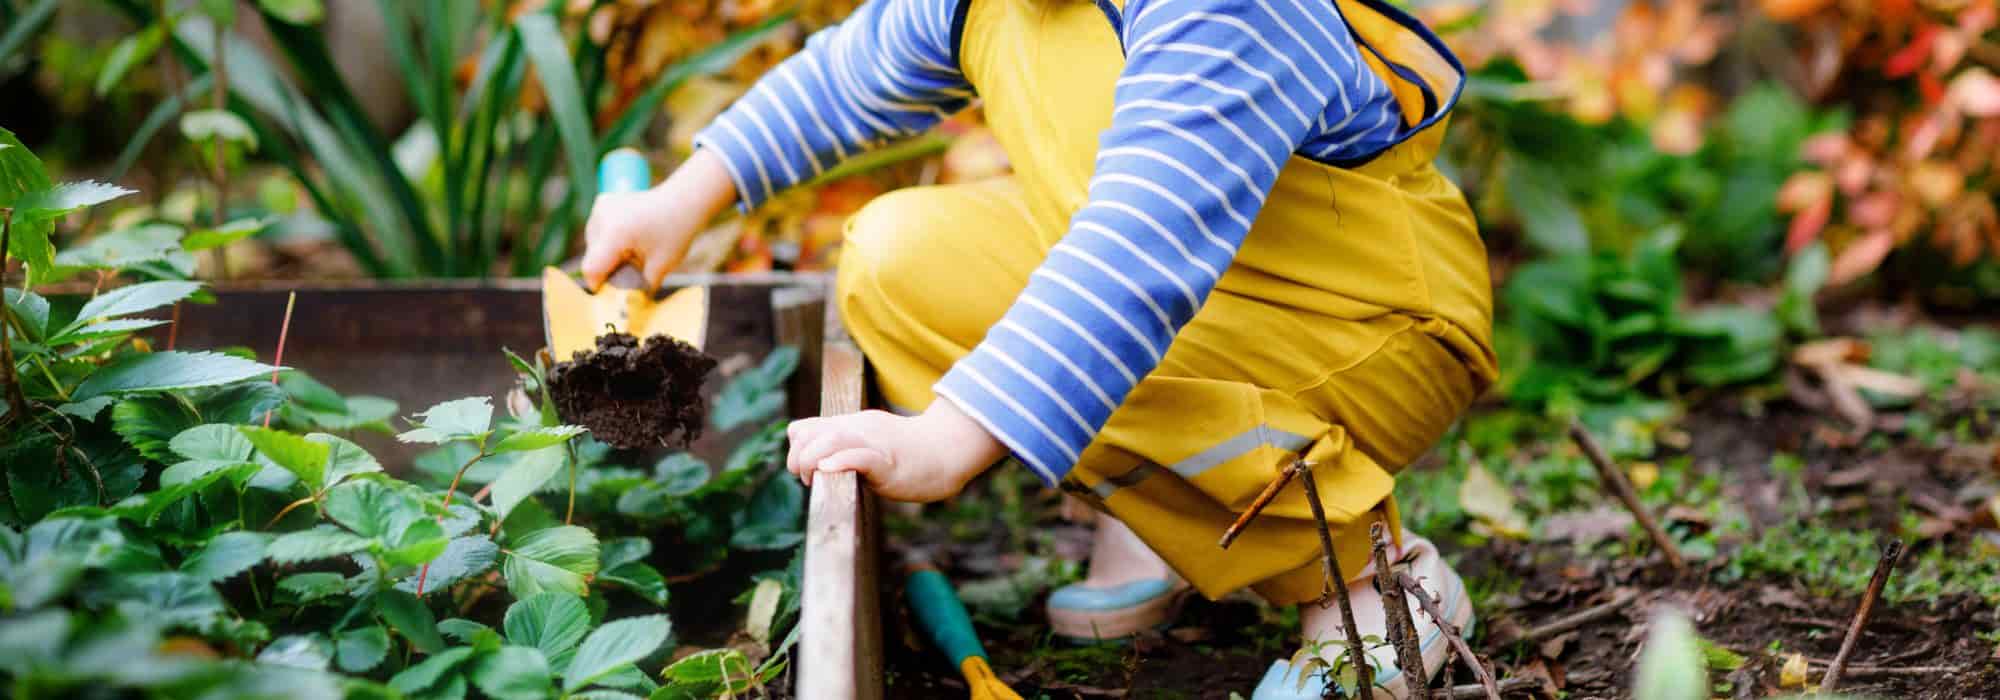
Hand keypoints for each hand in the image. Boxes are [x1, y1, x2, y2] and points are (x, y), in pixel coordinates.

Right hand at [579, 148, 737, 290]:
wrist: (684, 201)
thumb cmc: (676, 233)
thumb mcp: (660, 267)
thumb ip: (640, 290)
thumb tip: (627, 311)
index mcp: (615, 233)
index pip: (592, 270)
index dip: (601, 286)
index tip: (617, 293)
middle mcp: (602, 217)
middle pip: (593, 258)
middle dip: (610, 270)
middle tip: (634, 269)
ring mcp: (600, 208)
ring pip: (593, 246)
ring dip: (609, 255)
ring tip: (634, 251)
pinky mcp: (602, 203)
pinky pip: (597, 232)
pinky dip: (609, 241)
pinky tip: (630, 238)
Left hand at [785, 399, 1007, 501]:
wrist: (945, 451)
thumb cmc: (906, 453)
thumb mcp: (869, 443)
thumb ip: (844, 448)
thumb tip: (818, 464)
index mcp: (850, 426)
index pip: (804, 428)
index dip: (795, 450)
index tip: (802, 472)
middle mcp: (858, 430)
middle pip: (812, 432)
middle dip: (798, 458)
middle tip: (807, 479)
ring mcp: (874, 444)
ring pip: (832, 439)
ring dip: (812, 459)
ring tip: (814, 476)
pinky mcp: (889, 462)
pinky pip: (861, 456)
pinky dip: (841, 461)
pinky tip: (828, 470)